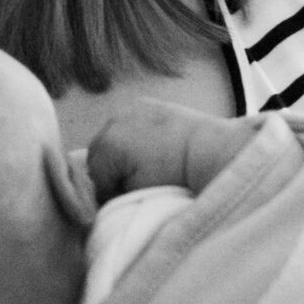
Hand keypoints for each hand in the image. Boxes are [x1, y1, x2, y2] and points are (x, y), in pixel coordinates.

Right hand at [84, 99, 253, 201]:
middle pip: (98, 153)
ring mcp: (128, 109)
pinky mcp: (144, 104)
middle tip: (130, 184)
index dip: (108, 192)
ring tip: (142, 165)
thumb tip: (107, 195)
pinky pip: (128, 122)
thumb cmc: (174, 176)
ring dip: (119, 150)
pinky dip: (133, 134)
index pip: (95, 177)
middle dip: (110, 170)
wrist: (207, 150)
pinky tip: (150, 147)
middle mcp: (112, 122)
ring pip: (112, 136)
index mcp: (107, 145)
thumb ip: (115, 194)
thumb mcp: (138, 192)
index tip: (123, 200)